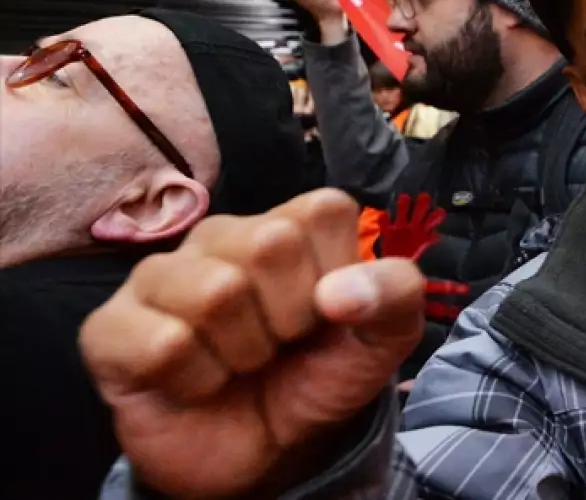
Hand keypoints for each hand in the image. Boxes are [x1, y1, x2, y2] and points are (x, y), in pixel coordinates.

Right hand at [80, 190, 424, 498]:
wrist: (267, 455)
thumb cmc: (316, 378)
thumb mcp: (383, 340)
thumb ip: (395, 294)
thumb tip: (342, 290)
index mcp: (286, 223)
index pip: (323, 210)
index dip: (336, 274)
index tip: (327, 313)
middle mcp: (218, 236)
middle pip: (270, 243)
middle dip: (291, 317)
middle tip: (280, 344)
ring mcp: (157, 277)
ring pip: (215, 292)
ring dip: (243, 352)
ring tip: (238, 364)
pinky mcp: (109, 327)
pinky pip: (164, 344)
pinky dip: (197, 381)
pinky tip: (196, 383)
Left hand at [378, 193, 445, 260]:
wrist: (395, 268)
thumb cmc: (410, 256)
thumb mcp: (422, 247)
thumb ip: (429, 240)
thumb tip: (437, 235)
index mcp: (422, 233)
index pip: (433, 221)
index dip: (437, 215)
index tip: (440, 210)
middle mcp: (412, 229)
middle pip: (419, 213)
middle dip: (422, 204)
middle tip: (423, 197)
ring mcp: (400, 230)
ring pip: (403, 214)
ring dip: (404, 206)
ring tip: (405, 197)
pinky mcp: (388, 233)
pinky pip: (385, 224)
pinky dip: (384, 219)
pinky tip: (384, 213)